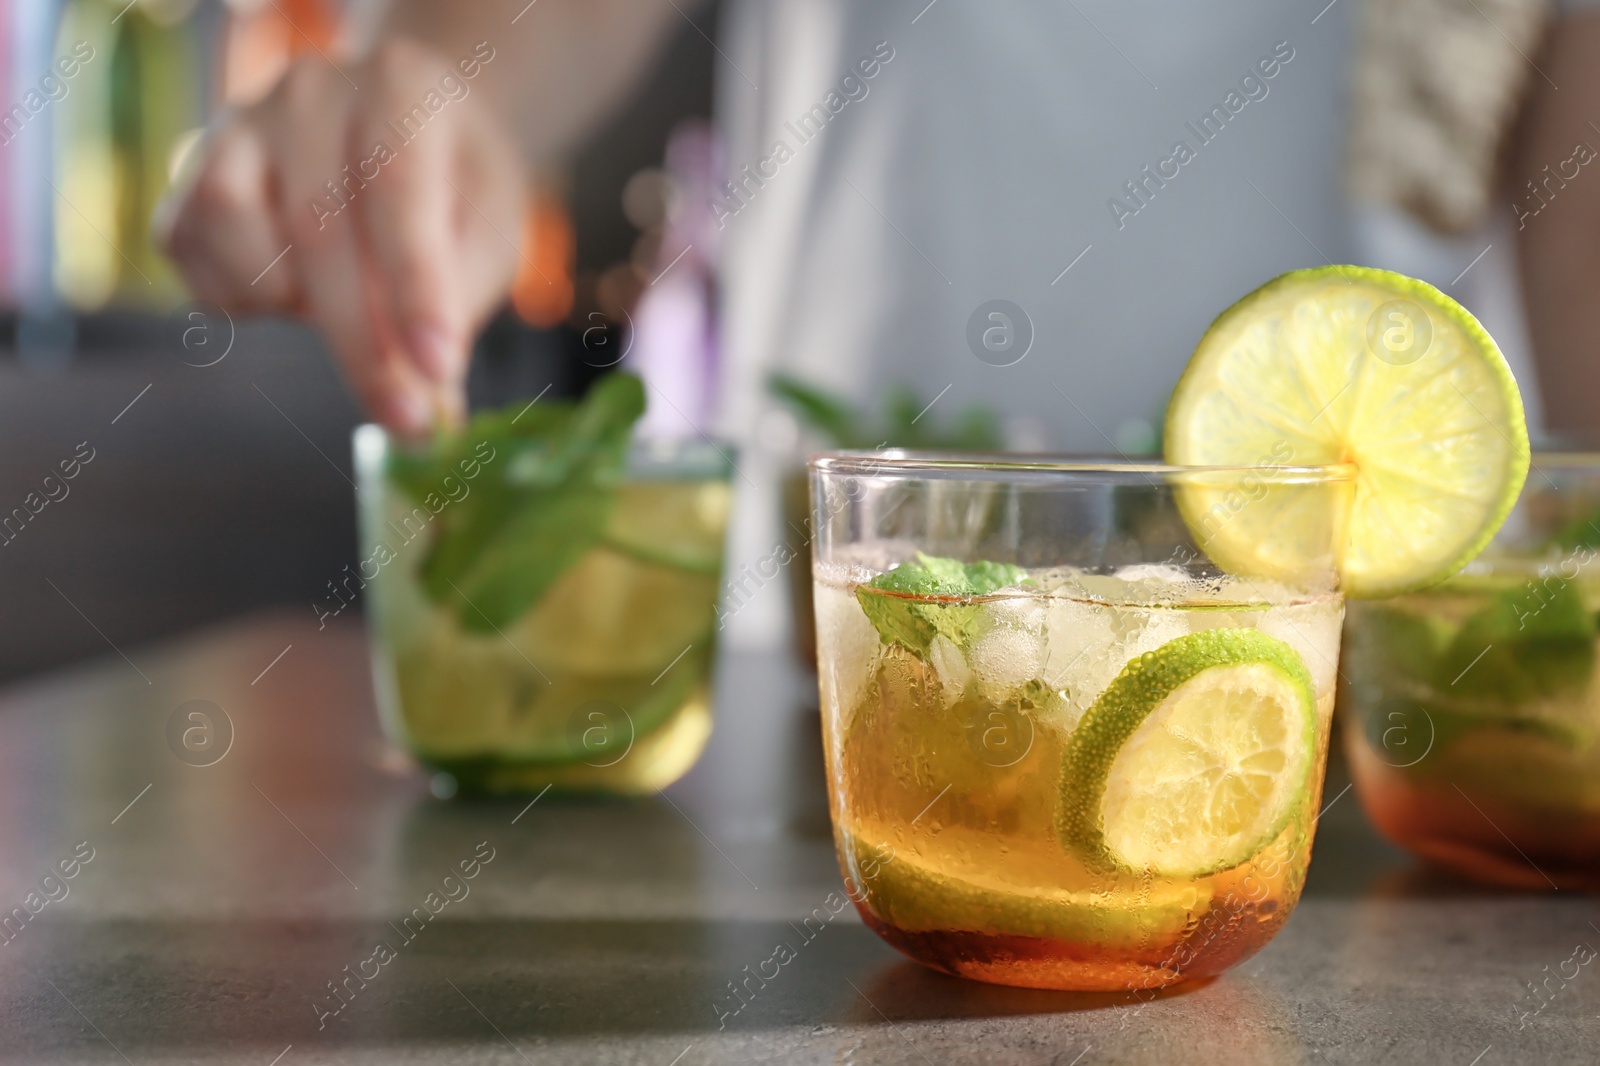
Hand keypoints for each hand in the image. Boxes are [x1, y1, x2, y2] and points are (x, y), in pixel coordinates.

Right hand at [157, 39, 525, 433]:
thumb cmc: (453, 187)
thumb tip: (430, 403)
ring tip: (336, 308)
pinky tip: (288, 295)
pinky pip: (189, 249)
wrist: (400, 131)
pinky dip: (237, 296)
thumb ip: (460, 300)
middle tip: (406, 421)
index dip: (416, 287)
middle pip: (318, 228)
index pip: (399, 189)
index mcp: (399, 87)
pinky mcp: (189, 174)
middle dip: (364, 345)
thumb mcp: (489, 229)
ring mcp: (238, 126)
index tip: (439, 369)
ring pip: (230, 224)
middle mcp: (309, 92)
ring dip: (288, 300)